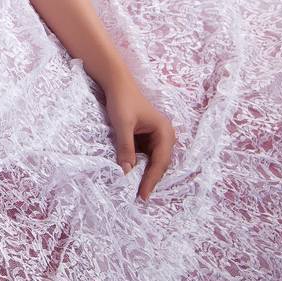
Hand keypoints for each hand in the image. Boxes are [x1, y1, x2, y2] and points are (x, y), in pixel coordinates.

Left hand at [101, 79, 175, 202]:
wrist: (116, 83)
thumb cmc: (122, 101)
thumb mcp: (122, 125)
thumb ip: (125, 148)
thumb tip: (126, 172)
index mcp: (165, 132)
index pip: (160, 162)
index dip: (151, 180)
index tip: (142, 195)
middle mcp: (164, 136)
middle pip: (159, 164)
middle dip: (149, 180)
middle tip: (139, 197)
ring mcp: (155, 137)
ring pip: (151, 162)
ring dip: (144, 174)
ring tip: (135, 190)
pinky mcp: (145, 138)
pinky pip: (144, 156)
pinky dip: (138, 165)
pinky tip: (130, 174)